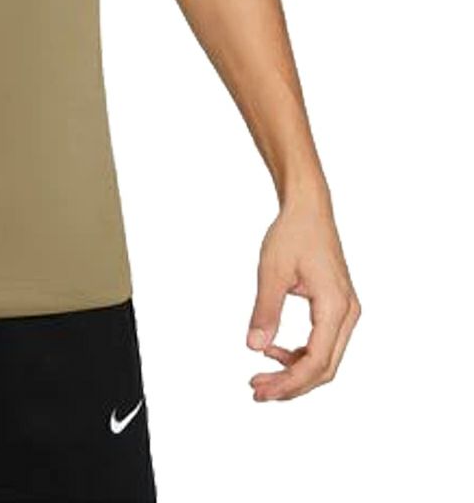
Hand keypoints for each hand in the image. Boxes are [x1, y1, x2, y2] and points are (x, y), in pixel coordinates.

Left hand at [246, 194, 360, 400]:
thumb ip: (265, 310)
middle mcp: (347, 314)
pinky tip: (273, 351)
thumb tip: (253, 347)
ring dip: (295, 372)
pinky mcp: (338, 308)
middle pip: (324, 367)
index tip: (261, 389)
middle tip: (257, 391)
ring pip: (325, 358)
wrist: (308, 209)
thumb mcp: (271, 272)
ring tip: (261, 375)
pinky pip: (323, 343)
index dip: (289, 382)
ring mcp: (345, 312)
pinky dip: (300, 354)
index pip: (317, 361)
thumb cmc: (292, 234)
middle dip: (291, 384)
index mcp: (335, 306)